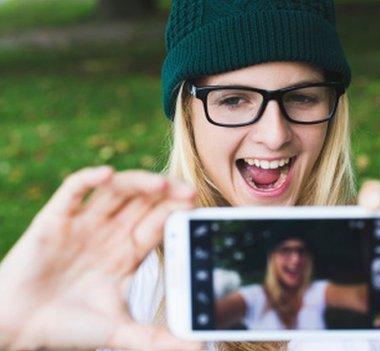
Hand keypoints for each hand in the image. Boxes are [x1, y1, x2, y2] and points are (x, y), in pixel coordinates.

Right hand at [0, 166, 202, 350]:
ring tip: (159, 184)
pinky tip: (105, 174)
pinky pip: (72, 191)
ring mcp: (83, 223)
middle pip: (143, 202)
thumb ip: (155, 339)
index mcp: (127, 252)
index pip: (158, 223)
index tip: (195, 206)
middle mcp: (109, 233)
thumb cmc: (68, 327)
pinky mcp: (54, 219)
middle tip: (188, 190)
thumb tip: (194, 350)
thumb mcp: (119, 331)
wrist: (18, 329)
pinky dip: (88, 179)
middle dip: (166, 194)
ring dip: (137, 183)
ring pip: (115, 190)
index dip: (175, 212)